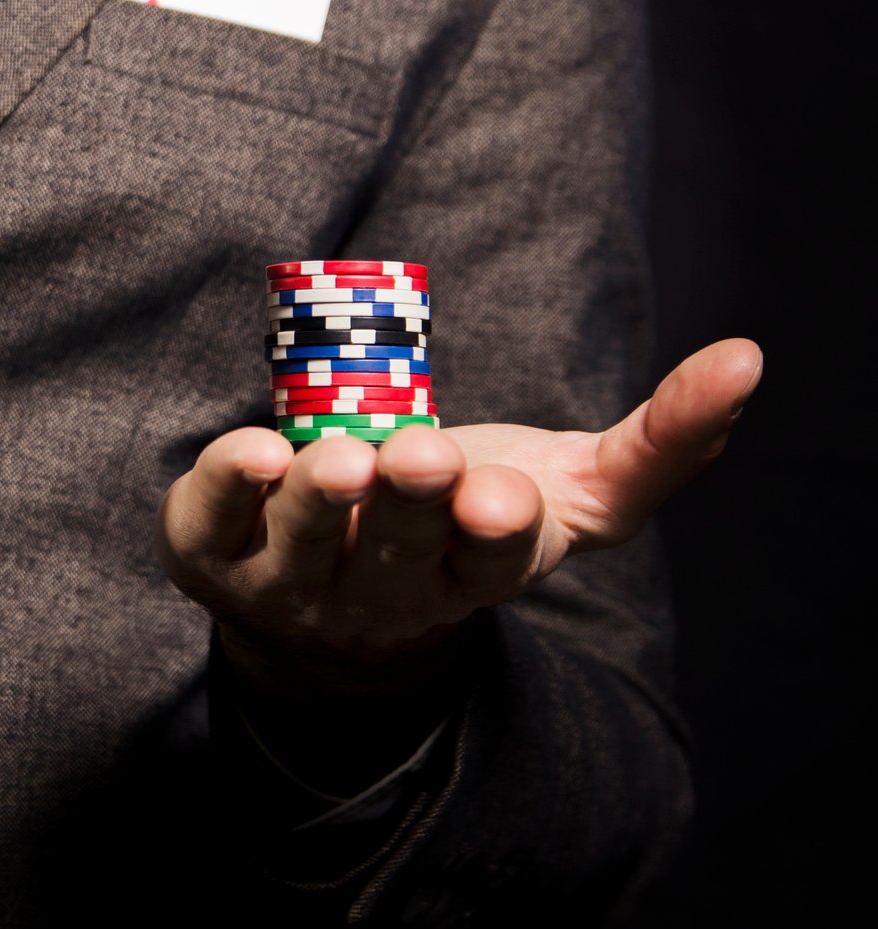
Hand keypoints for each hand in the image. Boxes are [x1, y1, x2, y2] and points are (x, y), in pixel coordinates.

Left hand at [155, 339, 760, 774]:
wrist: (327, 599)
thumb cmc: (459, 521)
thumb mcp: (571, 491)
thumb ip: (662, 442)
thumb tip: (748, 358)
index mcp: (475, 573)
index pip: (493, 561)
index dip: (494, 528)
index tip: (499, 494)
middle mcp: (382, 593)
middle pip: (399, 554)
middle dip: (410, 503)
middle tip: (417, 455)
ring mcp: (292, 582)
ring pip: (304, 547)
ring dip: (320, 500)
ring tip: (336, 460)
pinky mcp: (211, 553)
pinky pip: (210, 524)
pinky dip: (225, 486)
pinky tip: (251, 451)